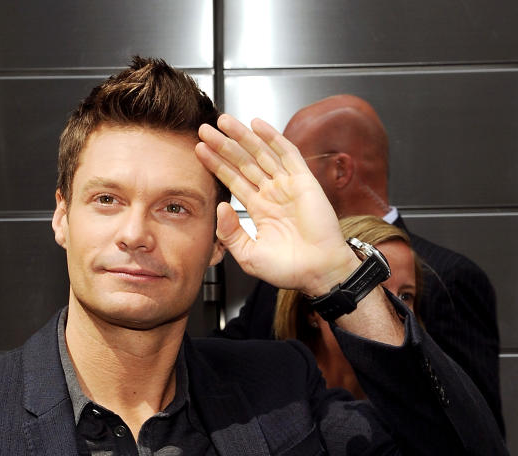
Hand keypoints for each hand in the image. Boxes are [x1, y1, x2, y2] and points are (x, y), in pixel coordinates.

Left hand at [195, 115, 357, 294]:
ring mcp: (287, 185)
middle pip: (243, 162)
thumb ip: (230, 234)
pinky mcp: (304, 181)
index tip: (200, 150)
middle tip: (204, 130)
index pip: (233, 179)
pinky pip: (287, 153)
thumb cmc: (288, 269)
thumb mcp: (248, 255)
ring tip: (223, 122)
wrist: (317, 271)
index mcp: (259, 210)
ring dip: (242, 136)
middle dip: (223, 145)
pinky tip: (256, 124)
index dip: (217, 164)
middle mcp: (272, 194)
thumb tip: (220, 207)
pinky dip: (272, 137)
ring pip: (261, 153)